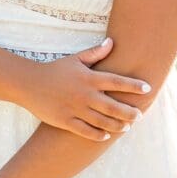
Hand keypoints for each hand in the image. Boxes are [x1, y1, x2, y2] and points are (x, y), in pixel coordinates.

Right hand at [25, 37, 148, 140]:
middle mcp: (84, 94)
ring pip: (102, 121)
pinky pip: (86, 131)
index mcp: (88, 78)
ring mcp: (75, 109)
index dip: (133, 85)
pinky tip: (107, 135)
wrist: (29, 84)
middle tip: (139, 115)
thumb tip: (112, 42)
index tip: (147, 89)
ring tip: (127, 127)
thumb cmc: (55, 70)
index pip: (116, 81)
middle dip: (129, 112)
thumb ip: (95, 53)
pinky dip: (98, 134)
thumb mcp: (75, 59)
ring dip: (117, 125)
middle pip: (113, 106)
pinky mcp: (65, 121)